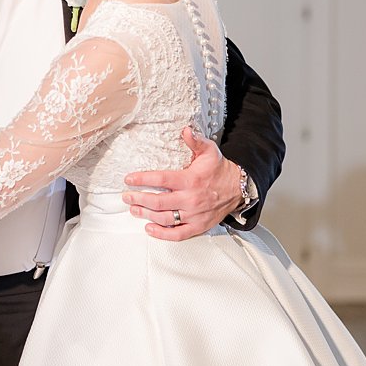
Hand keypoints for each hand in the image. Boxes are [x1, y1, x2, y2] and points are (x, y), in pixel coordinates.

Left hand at [122, 127, 241, 240]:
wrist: (239, 188)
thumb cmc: (219, 170)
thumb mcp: (210, 151)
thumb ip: (196, 141)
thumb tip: (185, 130)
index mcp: (191, 180)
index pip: (161, 179)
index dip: (142, 179)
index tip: (129, 179)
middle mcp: (191, 199)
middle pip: (158, 201)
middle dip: (138, 199)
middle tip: (126, 196)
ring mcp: (194, 215)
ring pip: (165, 218)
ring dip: (146, 214)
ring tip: (134, 209)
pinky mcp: (198, 226)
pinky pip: (178, 234)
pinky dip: (162, 234)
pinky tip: (149, 228)